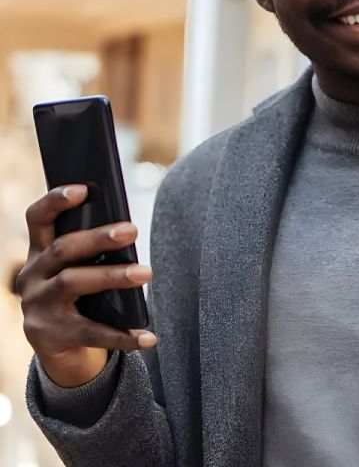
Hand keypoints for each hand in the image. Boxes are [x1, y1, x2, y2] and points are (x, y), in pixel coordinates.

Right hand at [16, 185, 155, 387]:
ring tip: (146, 272)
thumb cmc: (82, 298)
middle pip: (63, 249)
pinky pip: (91, 332)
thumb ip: (93, 252)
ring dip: (113, 275)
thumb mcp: (80, 271)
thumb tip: (128, 231)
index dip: (56, 201)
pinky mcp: (50, 335)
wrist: (61, 349)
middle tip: (133, 230)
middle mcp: (32, 276)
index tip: (82, 188)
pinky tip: (149, 338)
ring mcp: (38, 306)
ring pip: (73, 282)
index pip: (38, 219)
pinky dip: (123, 335)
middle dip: (98, 238)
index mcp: (39, 253)